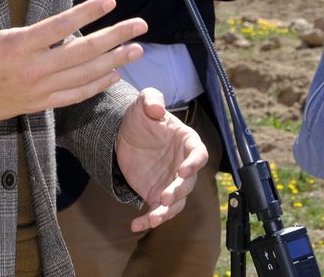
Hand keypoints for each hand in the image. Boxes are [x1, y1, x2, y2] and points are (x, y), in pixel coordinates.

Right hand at [0, 0, 146, 126]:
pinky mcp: (37, 104)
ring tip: (137, 49)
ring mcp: (37, 90)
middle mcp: (32, 70)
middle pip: (83, 53)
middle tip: (140, 26)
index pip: (60, 27)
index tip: (109, 2)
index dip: (88, 13)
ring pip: (84, 76)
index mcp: (15, 45)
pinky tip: (113, 76)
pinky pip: (73, 96)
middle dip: (115, 38)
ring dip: (113, 62)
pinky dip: (96, 86)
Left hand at [115, 88, 207, 231]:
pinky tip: (135, 225)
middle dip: (178, 191)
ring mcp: (171, 182)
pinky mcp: (156, 194)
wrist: (125, 135)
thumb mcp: (144, 102)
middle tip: (164, 197)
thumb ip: (151, 99)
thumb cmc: (141, 117)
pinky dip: (148, 220)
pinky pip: (157, 211)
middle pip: (188, 183)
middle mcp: (183, 165)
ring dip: (167, 211)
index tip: (183, 170)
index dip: (194, 163)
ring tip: (153, 217)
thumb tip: (157, 108)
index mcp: (187, 143)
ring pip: (176, 202)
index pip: (199, 154)